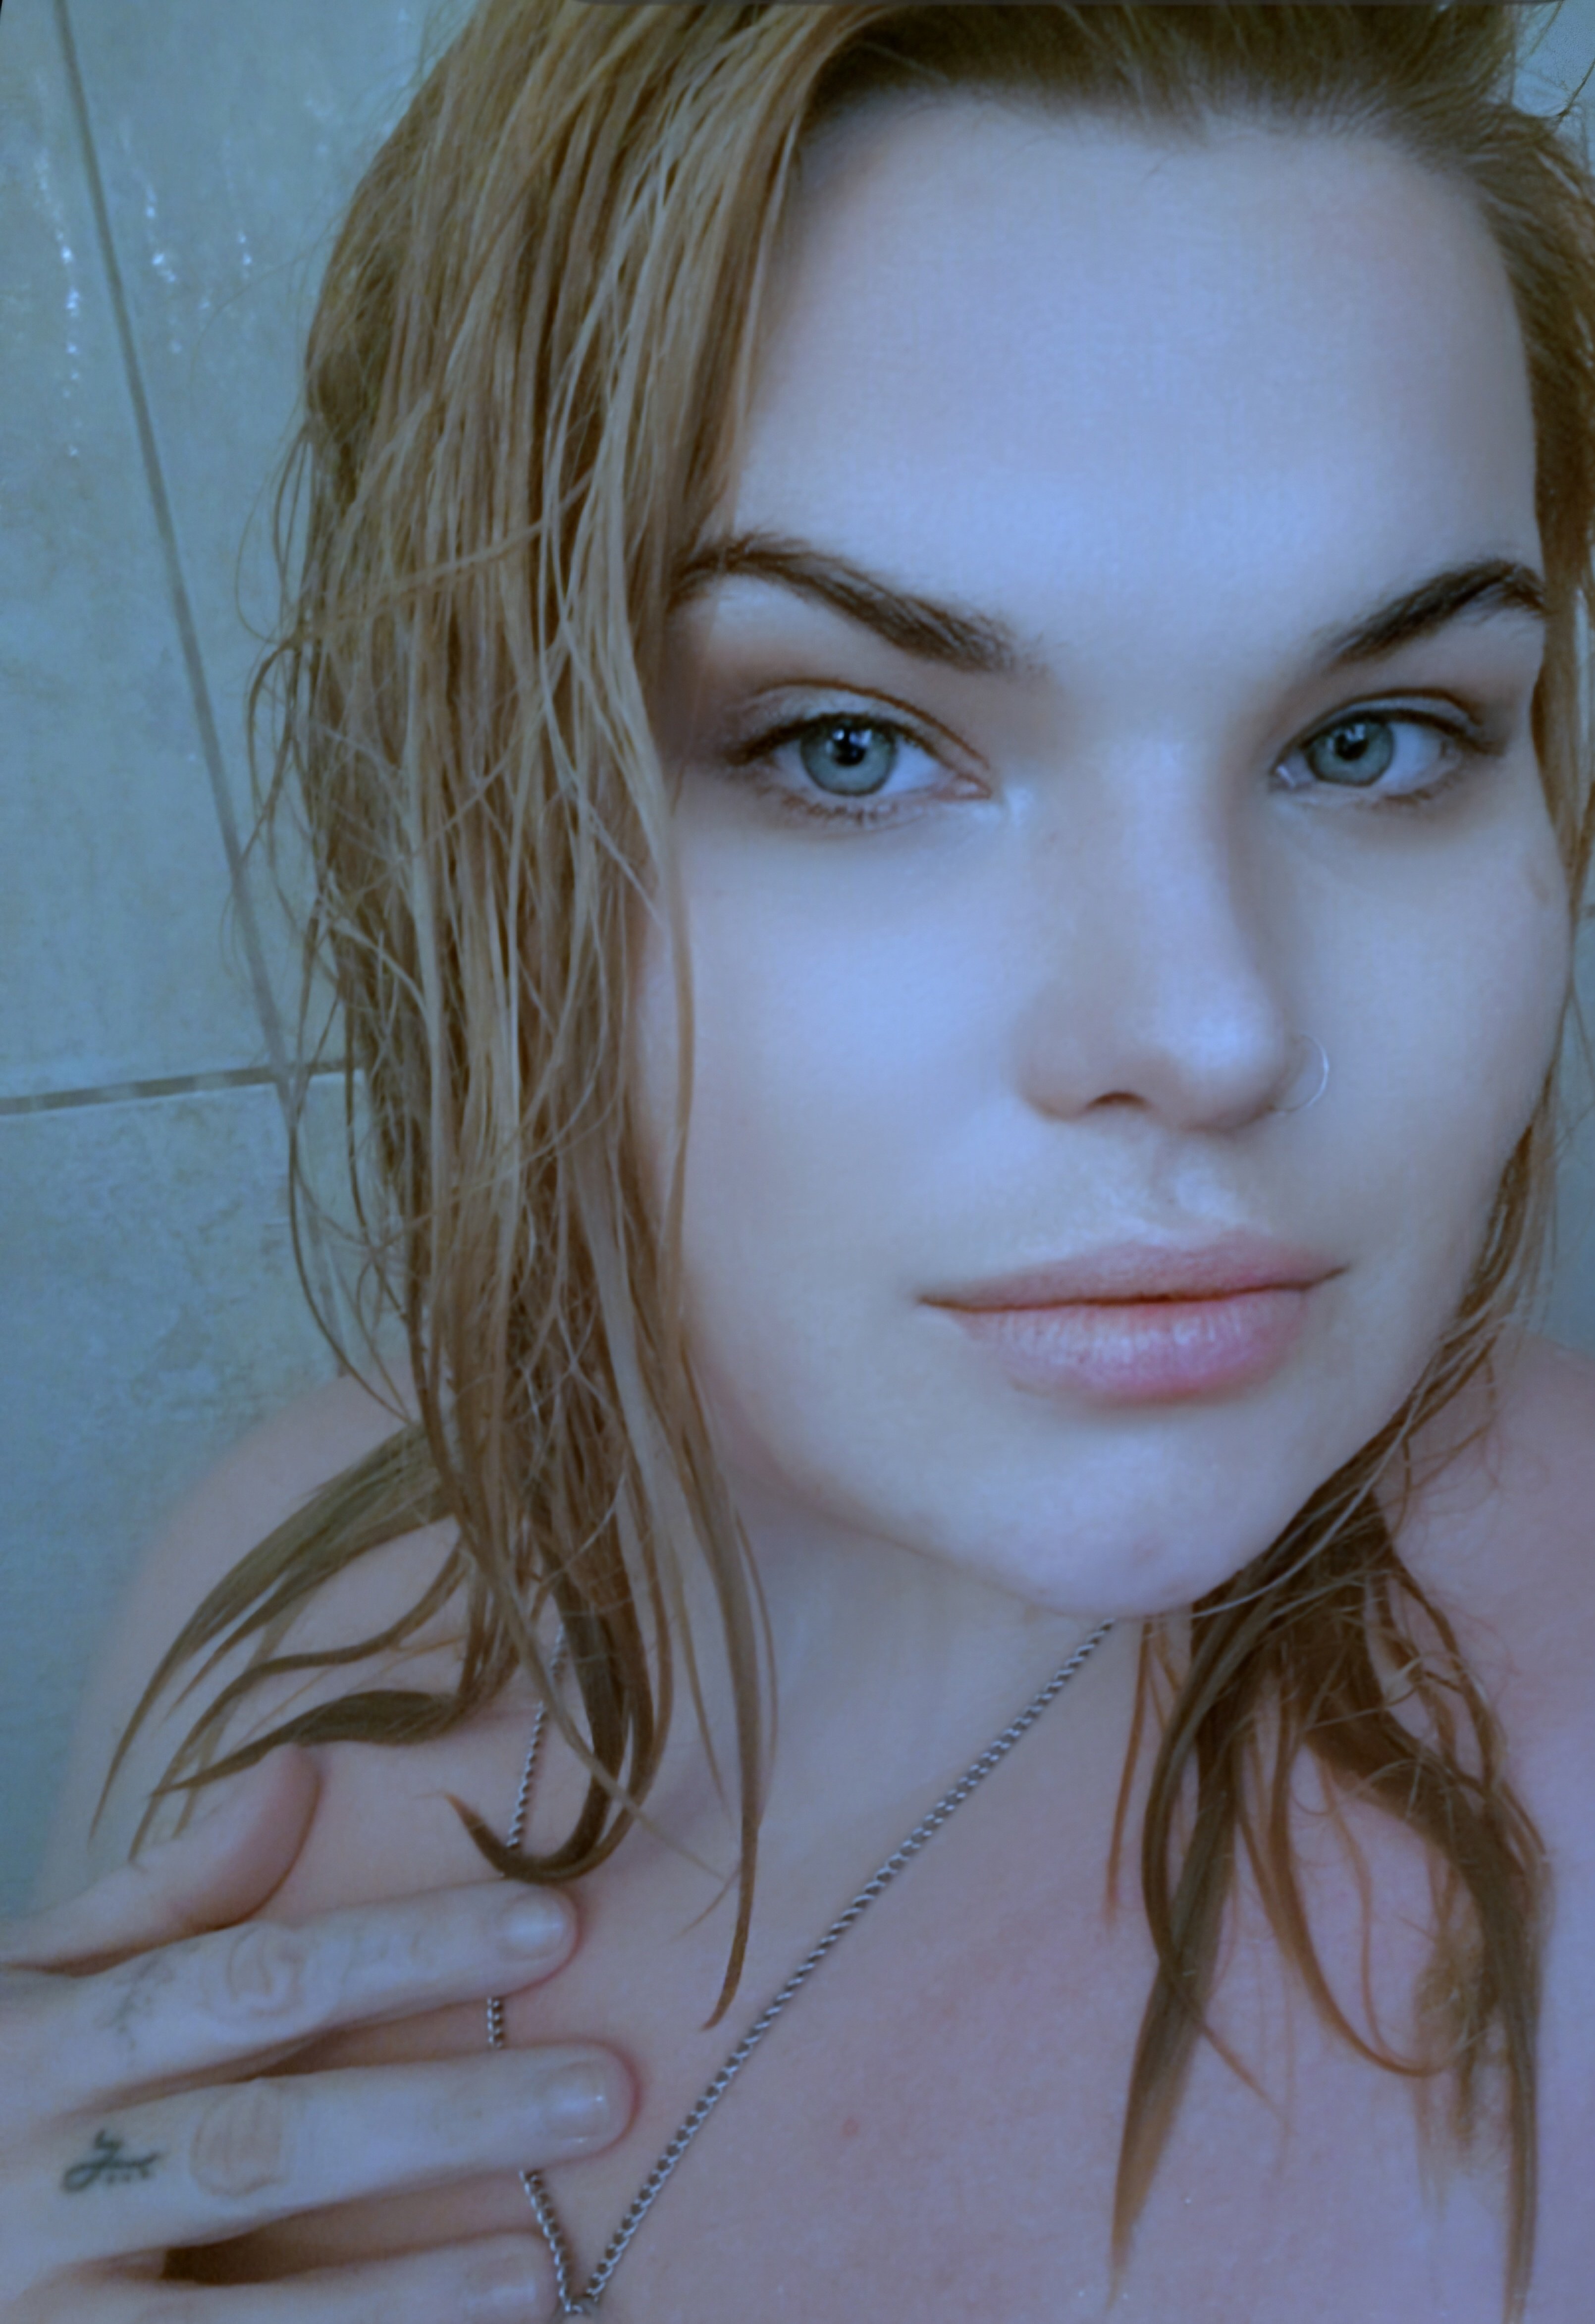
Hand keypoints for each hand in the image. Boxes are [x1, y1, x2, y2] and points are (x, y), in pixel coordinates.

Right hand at [0, 1747, 630, 2320]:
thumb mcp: (28, 1984)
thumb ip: (164, 1897)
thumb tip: (298, 1770)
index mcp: (42, 2047)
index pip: (249, 1984)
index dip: (401, 1955)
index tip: (552, 1927)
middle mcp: (37, 2183)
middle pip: (261, 2145)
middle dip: (439, 2119)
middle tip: (601, 2091)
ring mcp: (41, 2318)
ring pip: (240, 2315)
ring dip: (400, 2293)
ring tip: (544, 2265)